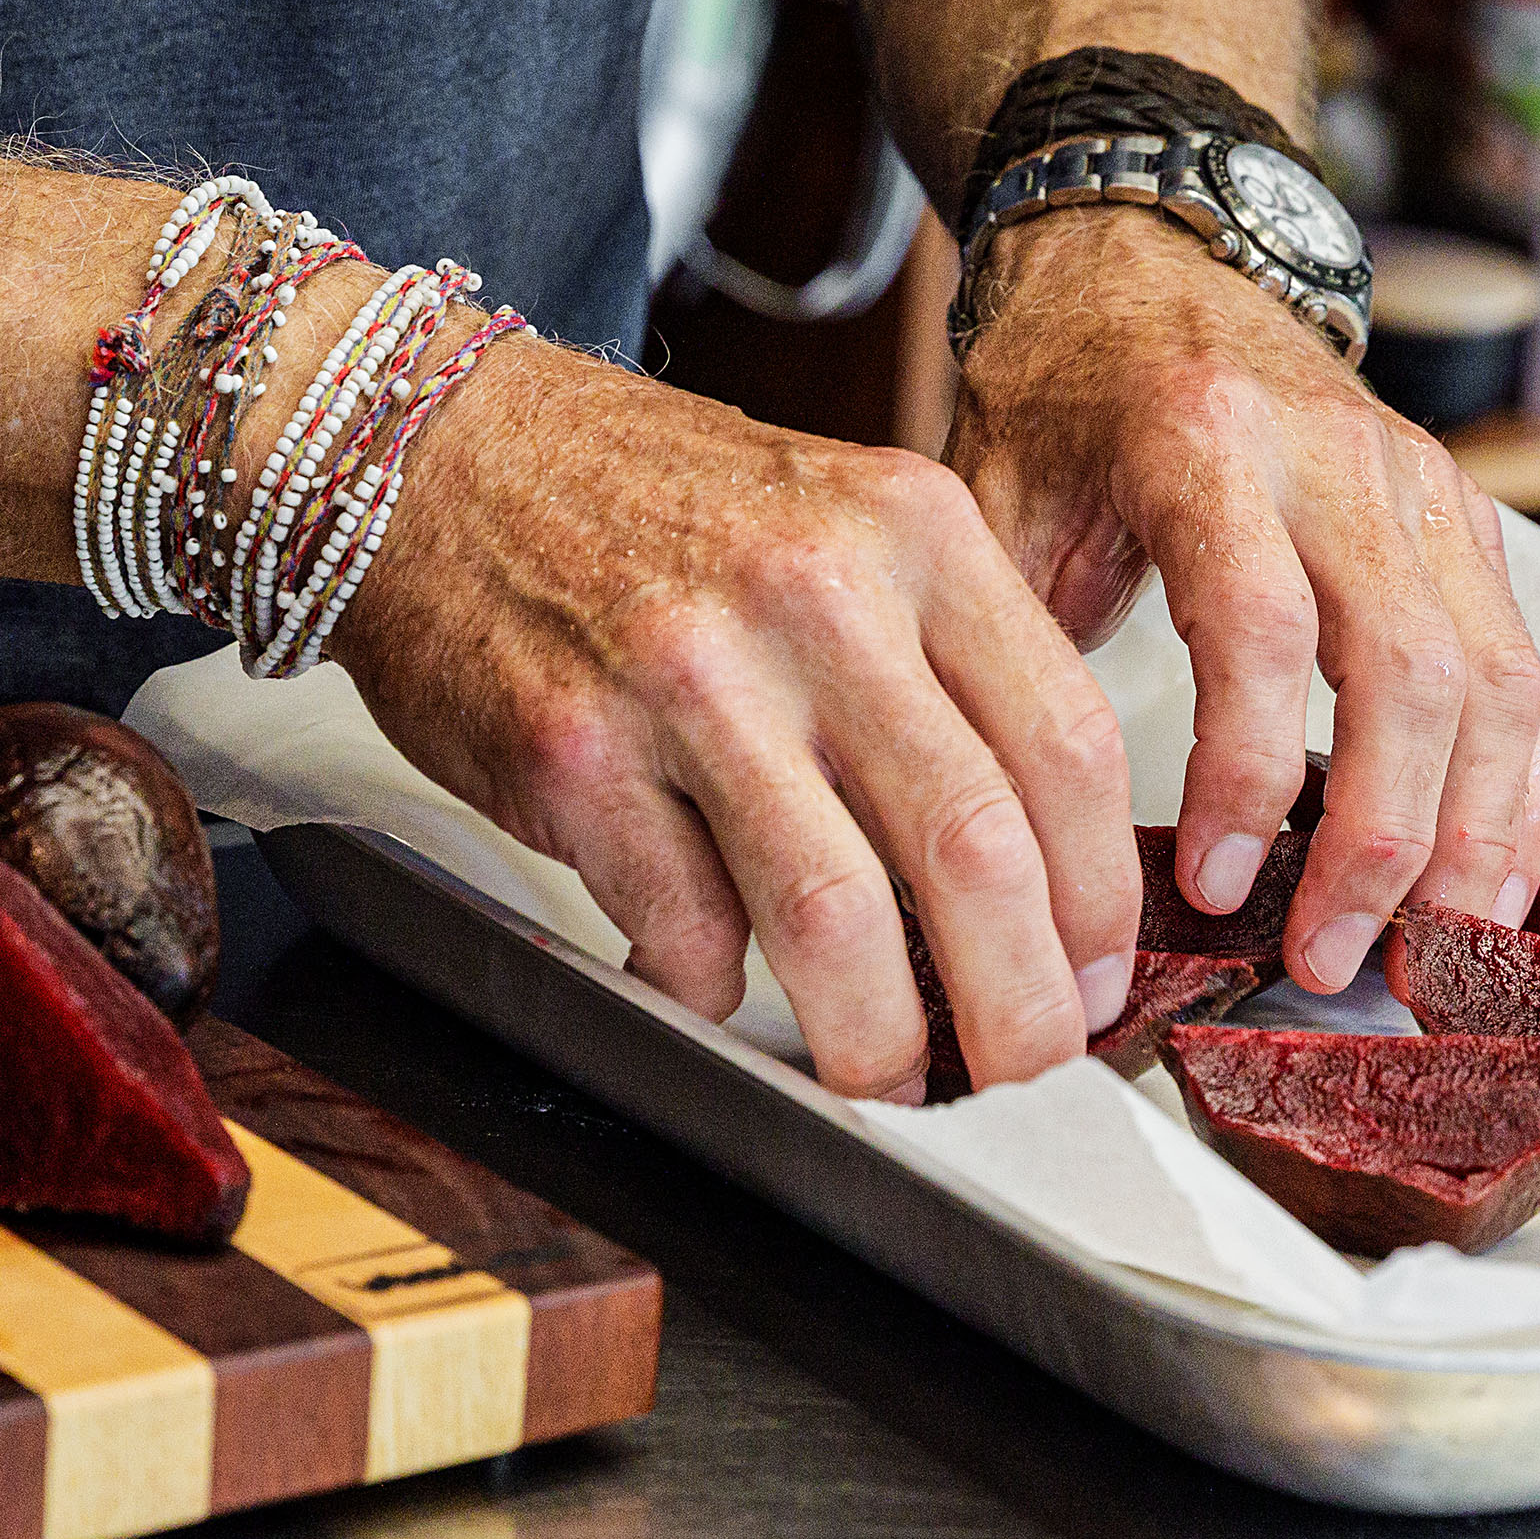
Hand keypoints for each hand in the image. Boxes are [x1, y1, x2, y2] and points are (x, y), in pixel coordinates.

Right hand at [338, 336, 1142, 1100]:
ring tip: (889, 1082)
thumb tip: (1032, 874)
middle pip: (976, 850)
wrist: (439, 455)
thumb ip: (939, 662)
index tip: (1094, 982)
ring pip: (837, 916)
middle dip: (1019, 1007)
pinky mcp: (576, 752)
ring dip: (877, 1038)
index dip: (1100, 903)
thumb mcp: (837, 524)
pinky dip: (714, 992)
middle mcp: (815, 594)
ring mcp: (689, 674)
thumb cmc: (642, 509)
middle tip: (1023, 1074)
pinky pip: (682, 928)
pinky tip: (720, 991)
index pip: (1068, 746)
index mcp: (912, 530)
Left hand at [951, 205, 1539, 990]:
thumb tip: (1011, 830)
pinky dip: (1514, 787)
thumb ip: (1010, 645)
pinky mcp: (1464, 519)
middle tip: (1335, 959)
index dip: (1247, 772)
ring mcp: (1418, 486)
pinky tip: (1485, 883)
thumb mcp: (994, 498)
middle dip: (1382, 837)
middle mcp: (1335, 458)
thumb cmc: (1063, 389)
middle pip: (1407, 669)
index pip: (1259, 627)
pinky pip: (1519, 670)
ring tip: (1428, 953)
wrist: (1149, 259)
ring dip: (1472, 834)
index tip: (1216, 888)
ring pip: (1493, 680)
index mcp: (1202, 441)